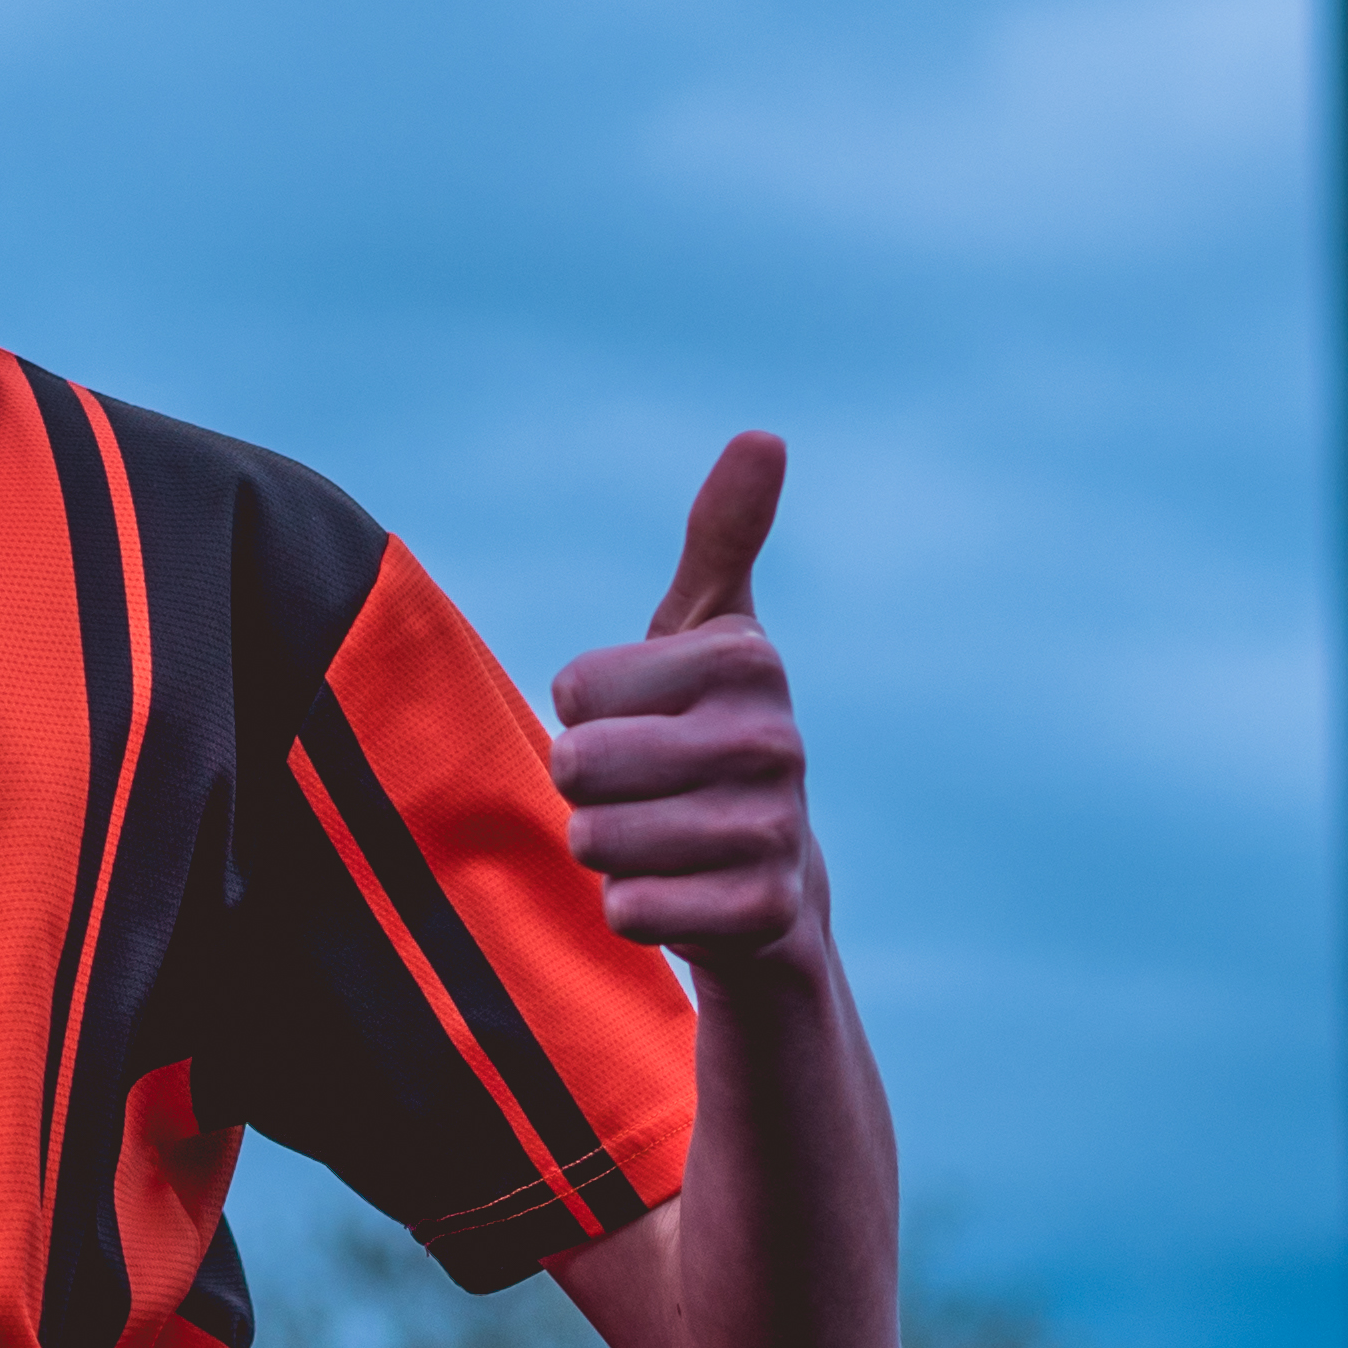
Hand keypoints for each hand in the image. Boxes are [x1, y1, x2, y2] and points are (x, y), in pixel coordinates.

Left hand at [548, 434, 827, 972]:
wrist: (771, 882)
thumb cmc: (709, 734)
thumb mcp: (708, 630)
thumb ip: (722, 536)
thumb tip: (764, 435)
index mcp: (747, 657)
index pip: (572, 690)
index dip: (583, 715)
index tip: (644, 720)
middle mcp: (775, 738)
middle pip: (578, 766)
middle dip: (585, 788)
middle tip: (644, 789)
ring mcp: (775, 829)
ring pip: (597, 840)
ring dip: (609, 850)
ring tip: (662, 838)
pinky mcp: (764, 912)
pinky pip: (631, 911)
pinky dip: (636, 911)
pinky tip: (684, 894)